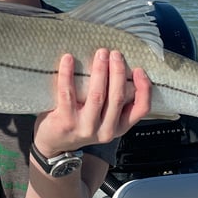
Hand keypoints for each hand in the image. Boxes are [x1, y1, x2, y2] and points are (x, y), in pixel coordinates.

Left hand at [33, 48, 151, 155]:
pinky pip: (68, 94)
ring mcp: (85, 127)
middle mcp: (105, 130)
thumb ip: (114, 103)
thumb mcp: (104, 120)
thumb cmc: (81, 125)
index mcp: (119, 127)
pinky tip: (68, 59)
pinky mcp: (65, 122)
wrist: (53, 144)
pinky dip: (68, 74)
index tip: (139, 70)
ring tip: (101, 54)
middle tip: (115, 54)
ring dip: (100, 71)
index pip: (141, 109)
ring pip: (97, 95)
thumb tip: (122, 70)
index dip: (144, 88)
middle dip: (118, 72)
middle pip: (118, 97)